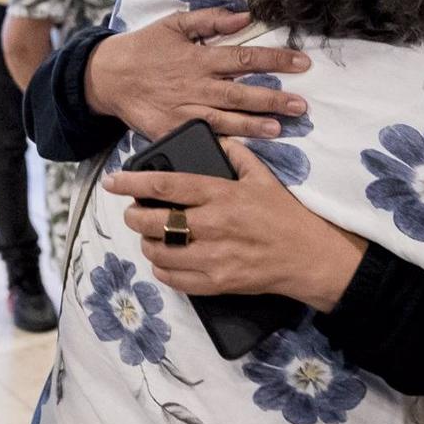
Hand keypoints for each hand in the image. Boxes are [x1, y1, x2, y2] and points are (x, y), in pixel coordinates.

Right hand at [85, 9, 310, 140]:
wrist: (108, 76)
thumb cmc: (144, 48)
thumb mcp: (174, 24)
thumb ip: (210, 19)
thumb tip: (245, 16)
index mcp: (200, 57)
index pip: (246, 57)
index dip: (276, 59)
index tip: (302, 63)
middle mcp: (196, 84)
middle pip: (241, 92)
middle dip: (273, 99)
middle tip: (300, 105)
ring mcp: (184, 109)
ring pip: (224, 118)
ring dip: (252, 124)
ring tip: (278, 129)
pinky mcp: (172, 128)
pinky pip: (200, 136)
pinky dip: (221, 142)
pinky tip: (241, 149)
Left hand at [104, 139, 367, 310]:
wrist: (310, 258)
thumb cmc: (285, 216)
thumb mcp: (263, 177)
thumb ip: (236, 155)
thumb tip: (216, 140)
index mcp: (220, 194)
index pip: (166, 185)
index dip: (133, 182)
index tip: (113, 181)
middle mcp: (212, 225)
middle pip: (153, 221)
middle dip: (134, 216)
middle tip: (134, 212)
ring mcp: (212, 257)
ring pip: (158, 252)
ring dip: (147, 243)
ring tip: (152, 236)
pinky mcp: (216, 283)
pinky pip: (173, 278)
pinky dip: (162, 269)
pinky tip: (166, 260)